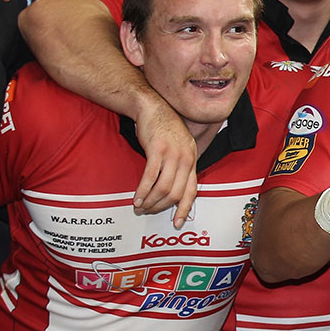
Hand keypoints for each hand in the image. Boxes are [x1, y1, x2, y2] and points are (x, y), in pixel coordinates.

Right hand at [133, 100, 197, 228]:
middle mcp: (186, 158)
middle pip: (176, 192)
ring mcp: (173, 154)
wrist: (153, 107)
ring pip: (163, 187)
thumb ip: (179, 166)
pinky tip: (136, 199)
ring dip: (150, 202)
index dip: (184, 208)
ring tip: (139, 207)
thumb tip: (172, 190)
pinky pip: (150, 177)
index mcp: (192, 159)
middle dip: (160, 207)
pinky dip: (143, 191)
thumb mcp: (179, 147)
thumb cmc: (163, 129)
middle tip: (148, 212)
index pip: (192, 190)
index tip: (176, 223)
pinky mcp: (158, 150)